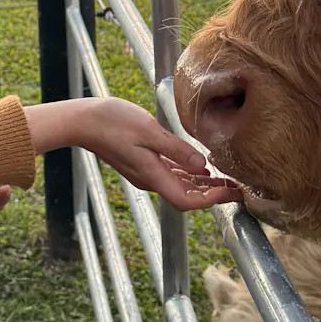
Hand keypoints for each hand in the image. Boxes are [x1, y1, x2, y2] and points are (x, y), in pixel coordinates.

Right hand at [25, 98, 243, 212]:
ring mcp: (144, 172)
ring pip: (179, 185)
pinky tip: (199, 166)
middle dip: (214, 194)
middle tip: (238, 188)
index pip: (187, 200)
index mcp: (152, 175)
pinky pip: (170, 174)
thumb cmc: (112, 121)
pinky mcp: (141, 163)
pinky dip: (187, 173)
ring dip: (203, 184)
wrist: (81, 121)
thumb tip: (203, 167)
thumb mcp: (150, 131)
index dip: (212, 200)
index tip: (232, 192)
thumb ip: (177, 149)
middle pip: (187, 196)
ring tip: (225, 178)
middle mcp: (149, 179)